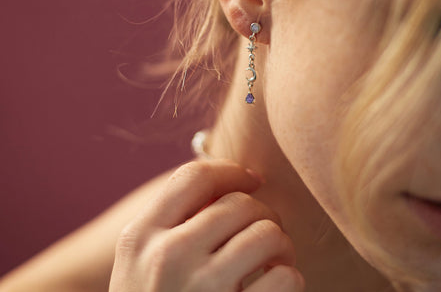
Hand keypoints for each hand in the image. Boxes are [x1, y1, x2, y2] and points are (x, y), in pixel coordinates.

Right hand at [109, 159, 304, 291]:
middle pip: (238, 204)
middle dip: (262, 212)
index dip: (230, 171)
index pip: (193, 177)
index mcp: (140, 237)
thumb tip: (232, 180)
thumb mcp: (142, 264)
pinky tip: (276, 287)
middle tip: (266, 231)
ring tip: (275, 258)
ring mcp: (200, 290)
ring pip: (267, 233)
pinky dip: (290, 279)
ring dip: (281, 243)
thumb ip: (173, 223)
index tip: (252, 179)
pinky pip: (285, 278)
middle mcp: (167, 258)